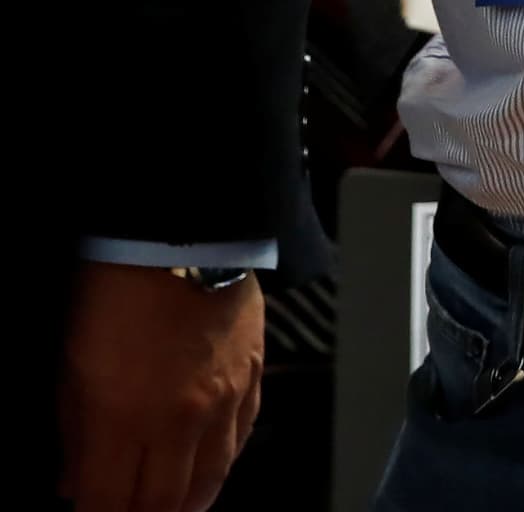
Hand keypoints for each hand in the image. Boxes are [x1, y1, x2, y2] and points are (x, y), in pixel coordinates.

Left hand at [59, 262, 262, 511]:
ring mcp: (225, 401)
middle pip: (167, 503)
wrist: (180, 236)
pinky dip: (221, 464)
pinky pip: (241, 439)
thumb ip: (76, 435)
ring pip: (211, 480)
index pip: (111, 502)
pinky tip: (208, 468)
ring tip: (172, 511)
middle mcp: (182, 421)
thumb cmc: (114, 292)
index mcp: (126, 419)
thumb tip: (77, 480)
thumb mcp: (72, 368)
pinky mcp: (253, 377)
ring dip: (187, 504)